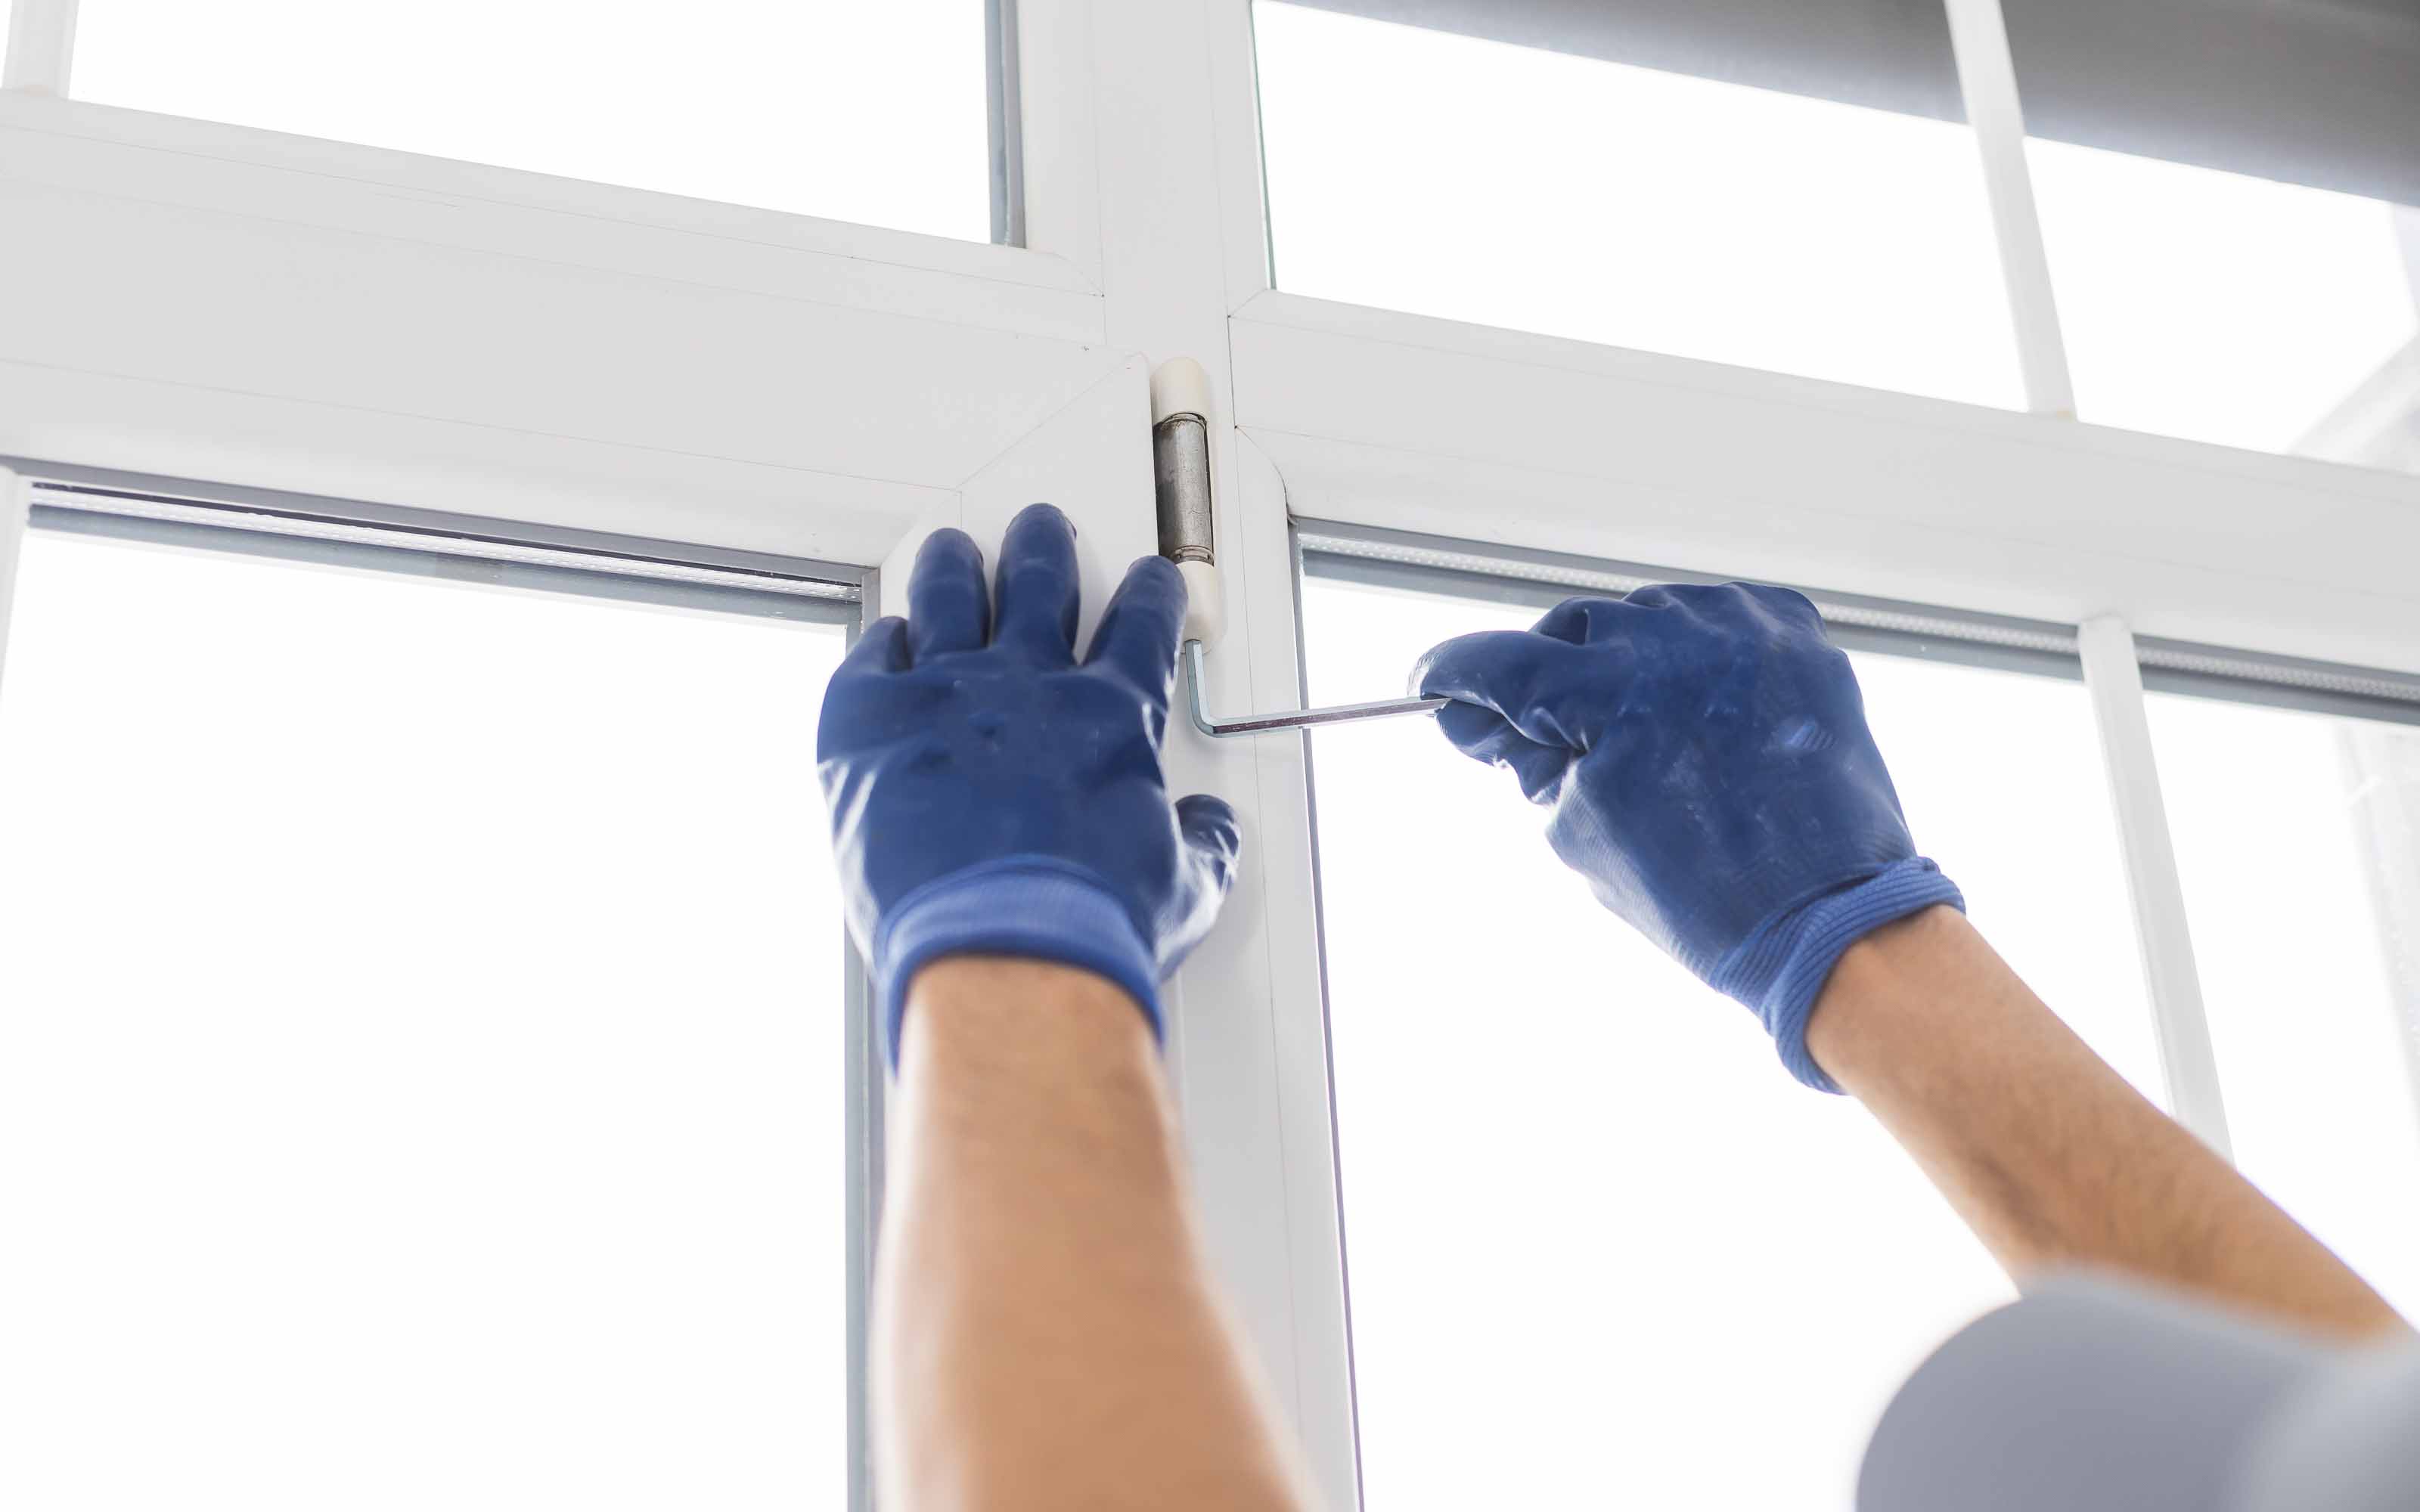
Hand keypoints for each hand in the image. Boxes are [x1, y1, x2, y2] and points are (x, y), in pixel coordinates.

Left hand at [818, 503, 1240, 1062]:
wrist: (1005, 954)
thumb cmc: (1087, 927)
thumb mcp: (1184, 888)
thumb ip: (1201, 846)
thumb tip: (1211, 833)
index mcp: (1111, 715)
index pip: (1140, 624)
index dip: (1148, 593)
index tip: (1146, 581)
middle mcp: (1029, 685)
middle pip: (1038, 584)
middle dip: (1043, 548)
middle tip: (1041, 529)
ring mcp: (944, 694)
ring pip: (949, 597)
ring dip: (955, 567)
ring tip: (952, 550)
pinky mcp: (868, 724)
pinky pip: (870, 658)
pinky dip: (880, 643)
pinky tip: (884, 639)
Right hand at [1413, 583, 1960, 1088]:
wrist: (1830, 916)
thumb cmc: (1705, 893)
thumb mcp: (1579, 831)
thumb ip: (1524, 759)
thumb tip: (1483, 719)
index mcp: (1615, 690)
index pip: (1500, 662)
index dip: (1454, 678)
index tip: (1435, 684)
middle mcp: (1680, 640)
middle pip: (1572, 629)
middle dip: (1551, 681)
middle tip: (1553, 740)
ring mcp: (1745, 630)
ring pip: (1645, 618)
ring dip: (1628, 663)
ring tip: (1648, 735)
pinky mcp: (1796, 637)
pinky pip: (1719, 618)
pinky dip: (1697, 653)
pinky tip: (1697, 705)